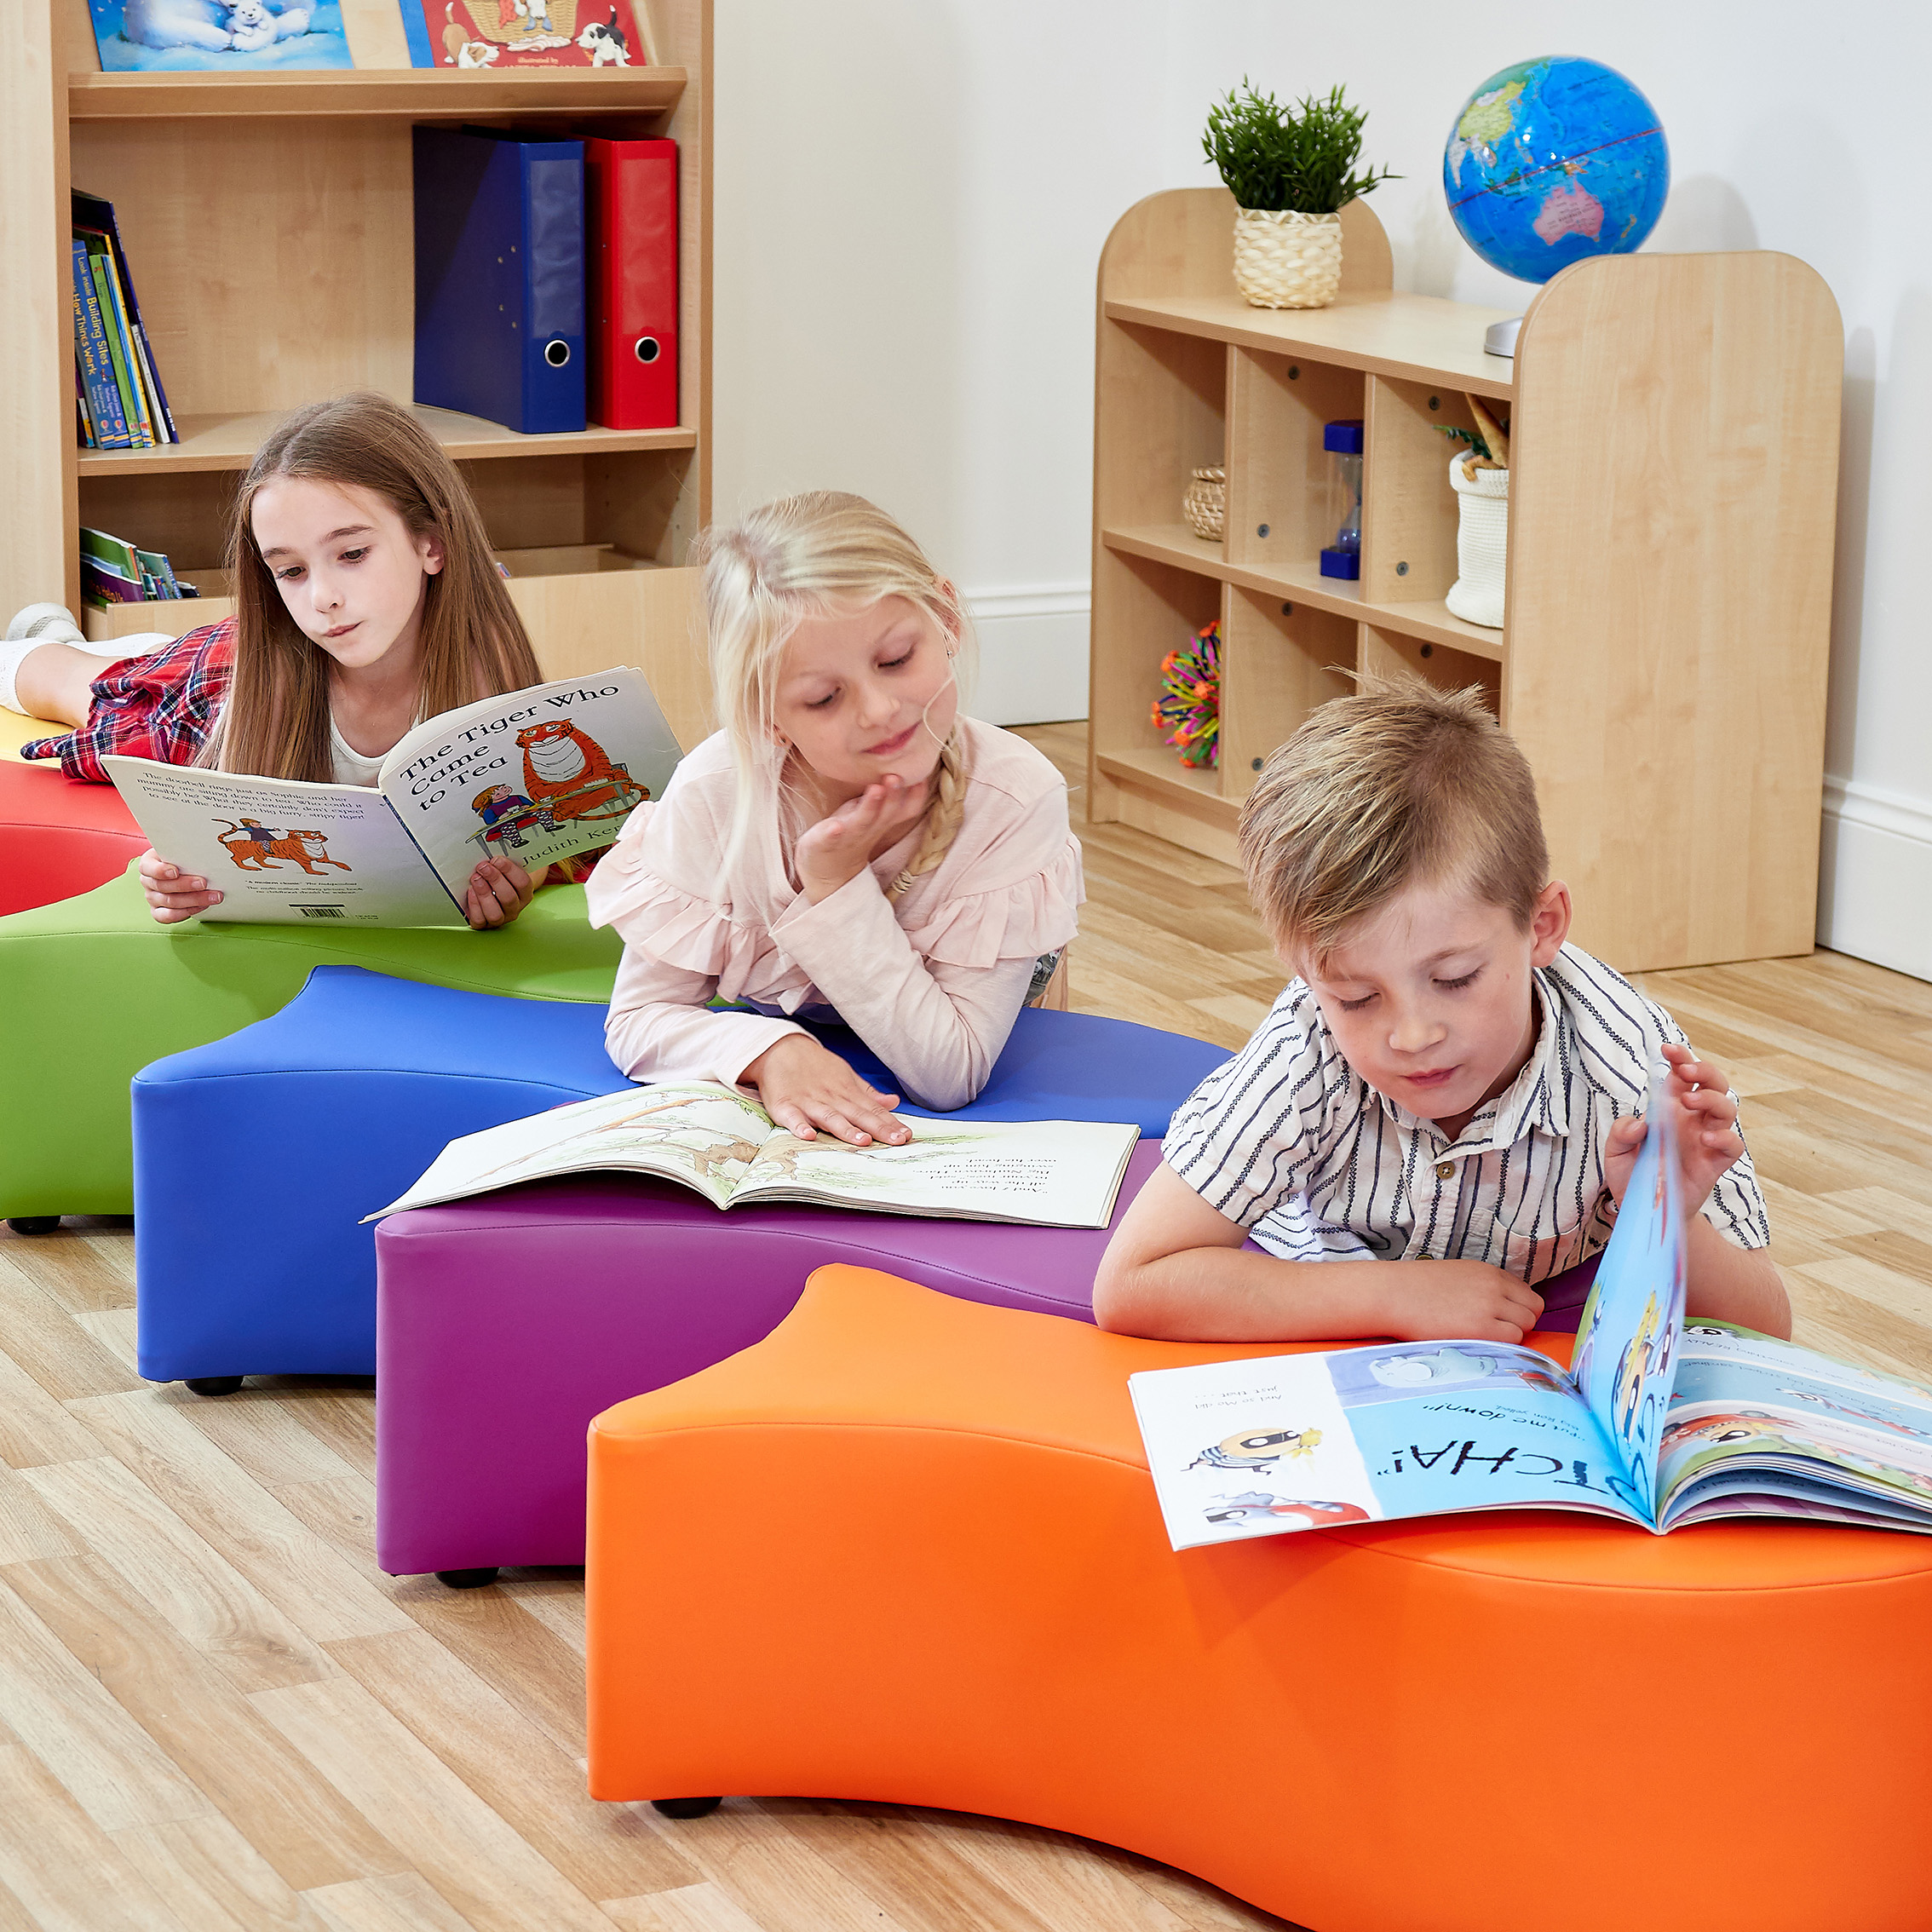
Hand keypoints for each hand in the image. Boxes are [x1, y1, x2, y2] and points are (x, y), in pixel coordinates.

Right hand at [139, 849, 222, 923]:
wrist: (184, 870)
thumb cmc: (182, 858)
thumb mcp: (181, 850)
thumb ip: (185, 851)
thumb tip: (201, 851)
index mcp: (148, 864)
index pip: (148, 868)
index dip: (160, 871)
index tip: (175, 871)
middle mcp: (148, 882)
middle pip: (162, 886)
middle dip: (185, 885)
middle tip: (204, 883)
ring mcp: (152, 898)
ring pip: (169, 902)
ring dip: (194, 900)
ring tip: (213, 896)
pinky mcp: (159, 911)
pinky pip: (168, 916)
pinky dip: (187, 912)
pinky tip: (203, 906)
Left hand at [464, 856, 535, 928]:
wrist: (491, 893)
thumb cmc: (499, 880)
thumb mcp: (505, 870)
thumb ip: (503, 863)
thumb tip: (493, 850)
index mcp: (525, 894)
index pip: (523, 883)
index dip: (509, 870)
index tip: (497, 859)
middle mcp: (515, 908)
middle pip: (508, 898)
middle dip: (494, 879)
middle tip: (483, 867)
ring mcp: (501, 918)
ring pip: (495, 913)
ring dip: (484, 894)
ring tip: (476, 879)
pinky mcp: (484, 924)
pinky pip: (480, 920)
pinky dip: (474, 906)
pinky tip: (471, 892)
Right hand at [741, 1034, 909, 1145]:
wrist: (780, 1049)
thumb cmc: (816, 1068)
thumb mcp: (846, 1076)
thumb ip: (868, 1094)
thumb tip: (894, 1102)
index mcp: (847, 1093)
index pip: (873, 1111)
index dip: (890, 1123)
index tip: (907, 1136)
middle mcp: (831, 1099)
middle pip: (858, 1116)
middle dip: (878, 1129)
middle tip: (897, 1141)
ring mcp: (808, 1103)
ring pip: (830, 1117)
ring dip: (846, 1129)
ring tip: (862, 1140)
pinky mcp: (785, 1106)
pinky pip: (792, 1118)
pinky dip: (799, 1126)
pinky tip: (808, 1136)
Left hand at [794, 773, 924, 903]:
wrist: (830, 869)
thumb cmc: (852, 831)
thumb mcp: (875, 815)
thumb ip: (888, 798)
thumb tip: (904, 770)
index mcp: (882, 821)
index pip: (906, 811)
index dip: (915, 797)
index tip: (922, 777)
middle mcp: (869, 829)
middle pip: (886, 815)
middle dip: (893, 796)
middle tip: (896, 777)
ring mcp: (848, 836)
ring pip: (862, 822)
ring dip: (870, 806)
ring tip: (876, 789)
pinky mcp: (826, 842)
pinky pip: (830, 838)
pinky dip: (834, 832)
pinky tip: (835, 826)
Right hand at [1380, 1260, 1545, 1344]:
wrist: (1392, 1293)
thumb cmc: (1416, 1289)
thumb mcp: (1458, 1276)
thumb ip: (1484, 1288)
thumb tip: (1501, 1309)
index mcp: (1489, 1273)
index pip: (1527, 1295)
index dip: (1517, 1311)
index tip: (1501, 1321)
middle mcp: (1495, 1286)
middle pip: (1532, 1311)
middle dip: (1518, 1324)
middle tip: (1493, 1333)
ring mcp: (1490, 1306)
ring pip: (1525, 1326)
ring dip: (1509, 1336)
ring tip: (1482, 1338)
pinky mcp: (1481, 1328)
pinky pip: (1512, 1340)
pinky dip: (1501, 1345)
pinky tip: (1477, 1343)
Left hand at [1603, 1042, 1742, 1214]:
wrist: (1643, 1211)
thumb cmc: (1632, 1176)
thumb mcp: (1615, 1153)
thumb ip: (1621, 1134)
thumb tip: (1641, 1124)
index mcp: (1669, 1109)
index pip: (1681, 1076)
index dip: (1680, 1058)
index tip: (1669, 1049)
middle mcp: (1692, 1120)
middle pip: (1713, 1084)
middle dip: (1704, 1070)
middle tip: (1686, 1072)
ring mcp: (1706, 1140)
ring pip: (1726, 1108)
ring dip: (1712, 1098)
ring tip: (1689, 1101)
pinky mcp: (1715, 1163)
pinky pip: (1733, 1145)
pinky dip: (1725, 1137)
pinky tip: (1706, 1138)